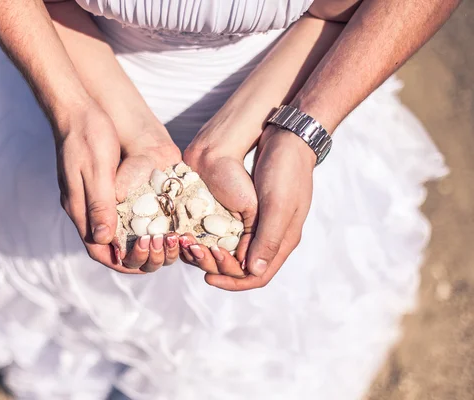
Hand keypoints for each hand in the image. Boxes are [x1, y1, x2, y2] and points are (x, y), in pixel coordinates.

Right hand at [56, 102, 181, 273]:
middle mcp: (83, 207)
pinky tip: (154, 217)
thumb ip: (100, 205)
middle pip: (107, 246)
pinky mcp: (99, 186)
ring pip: (113, 231)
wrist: (79, 109)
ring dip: (136, 240)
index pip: (98, 250)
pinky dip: (135, 222)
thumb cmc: (88, 136)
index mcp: (79, 208)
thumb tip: (103, 239)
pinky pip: (117, 213)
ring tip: (162, 238)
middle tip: (161, 249)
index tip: (146, 266)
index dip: (122, 262)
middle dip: (133, 255)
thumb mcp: (97, 171)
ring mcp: (90, 197)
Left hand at [184, 125, 314, 289]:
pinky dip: (214, 236)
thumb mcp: (276, 205)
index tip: (207, 278)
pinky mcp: (252, 210)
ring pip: (235, 251)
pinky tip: (198, 230)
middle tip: (194, 253)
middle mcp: (272, 236)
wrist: (287, 139)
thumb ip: (267, 238)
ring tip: (191, 244)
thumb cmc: (284, 171)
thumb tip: (253, 271)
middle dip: (218, 266)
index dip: (232, 283)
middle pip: (243, 268)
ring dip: (213, 252)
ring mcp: (263, 223)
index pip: (257, 277)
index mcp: (283, 241)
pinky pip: (231, 233)